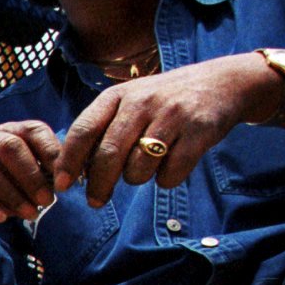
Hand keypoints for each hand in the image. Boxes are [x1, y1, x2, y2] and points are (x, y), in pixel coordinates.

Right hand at [0, 120, 60, 223]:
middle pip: (9, 147)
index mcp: (12, 130)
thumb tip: (67, 178)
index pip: (34, 131)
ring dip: (11, 193)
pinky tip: (2, 217)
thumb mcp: (30, 168)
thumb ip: (48, 169)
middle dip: (31, 175)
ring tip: (31, 213)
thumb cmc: (11, 178)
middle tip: (48, 200)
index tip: (64, 178)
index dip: (51, 152)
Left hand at [55, 55, 276, 204]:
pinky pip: (170, 174)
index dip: (69, 161)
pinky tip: (171, 165)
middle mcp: (142, 102)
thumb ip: (102, 130)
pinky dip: (166, 179)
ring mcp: (171, 116)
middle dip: (98, 185)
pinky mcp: (198, 132)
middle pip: (108, 155)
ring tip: (146, 166)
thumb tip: (73, 171)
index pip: (83, 130)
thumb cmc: (163, 101)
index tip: (62, 185)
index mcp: (117, 96)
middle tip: (96, 201)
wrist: (222, 83)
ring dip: (137, 178)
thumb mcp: (129, 103)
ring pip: (138, 169)